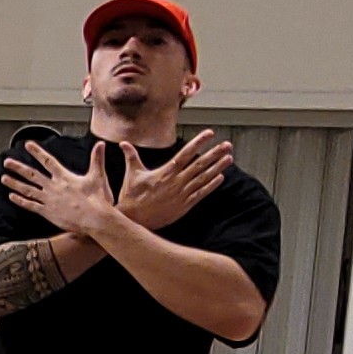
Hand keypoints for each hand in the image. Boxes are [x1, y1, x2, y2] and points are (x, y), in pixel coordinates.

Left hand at [0, 136, 128, 238]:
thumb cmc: (98, 200)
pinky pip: (31, 206)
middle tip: (7, 162)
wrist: (95, 220)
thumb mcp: (98, 176)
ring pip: (28, 190)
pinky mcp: (48, 212)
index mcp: (64, 177)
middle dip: (18, 168)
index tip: (27, 145)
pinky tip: (12, 197)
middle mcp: (53, 187)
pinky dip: (21, 201)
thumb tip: (101, 144)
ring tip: (3, 178)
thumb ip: (97, 159)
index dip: (37, 152)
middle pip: (32, 175)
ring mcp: (49, 200)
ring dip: (15, 184)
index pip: (48, 161)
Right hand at [108, 130, 231, 232]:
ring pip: (203, 178)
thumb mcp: (131, 174)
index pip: (186, 153)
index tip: (210, 134)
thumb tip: (123, 143)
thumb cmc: (132, 196)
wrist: (134, 220)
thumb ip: (131, 156)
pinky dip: (211, 185)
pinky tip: (221, 177)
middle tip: (227, 145)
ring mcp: (182, 194)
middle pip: (200, 164)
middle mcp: (177, 181)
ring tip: (229, 158)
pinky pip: (201, 193)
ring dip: (217, 167)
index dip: (199, 142)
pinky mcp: (184, 205)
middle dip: (215, 153)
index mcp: (166, 172)